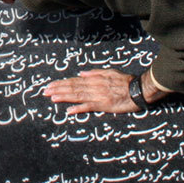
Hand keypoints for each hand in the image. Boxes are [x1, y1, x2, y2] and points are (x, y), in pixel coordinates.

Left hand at [43, 69, 163, 114]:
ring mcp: (98, 96)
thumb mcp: (110, 72)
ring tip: (52, 98)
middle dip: (58, 89)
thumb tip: (81, 73)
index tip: (50, 85)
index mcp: (95, 79)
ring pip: (78, 96)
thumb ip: (95, 73)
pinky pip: (89, 107)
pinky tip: (69, 110)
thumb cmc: (125, 81)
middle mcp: (94, 87)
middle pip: (73, 88)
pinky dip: (79, 108)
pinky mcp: (104, 105)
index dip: (61, 83)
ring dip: (64, 97)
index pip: (74, 81)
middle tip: (45, 91)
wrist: (138, 90)